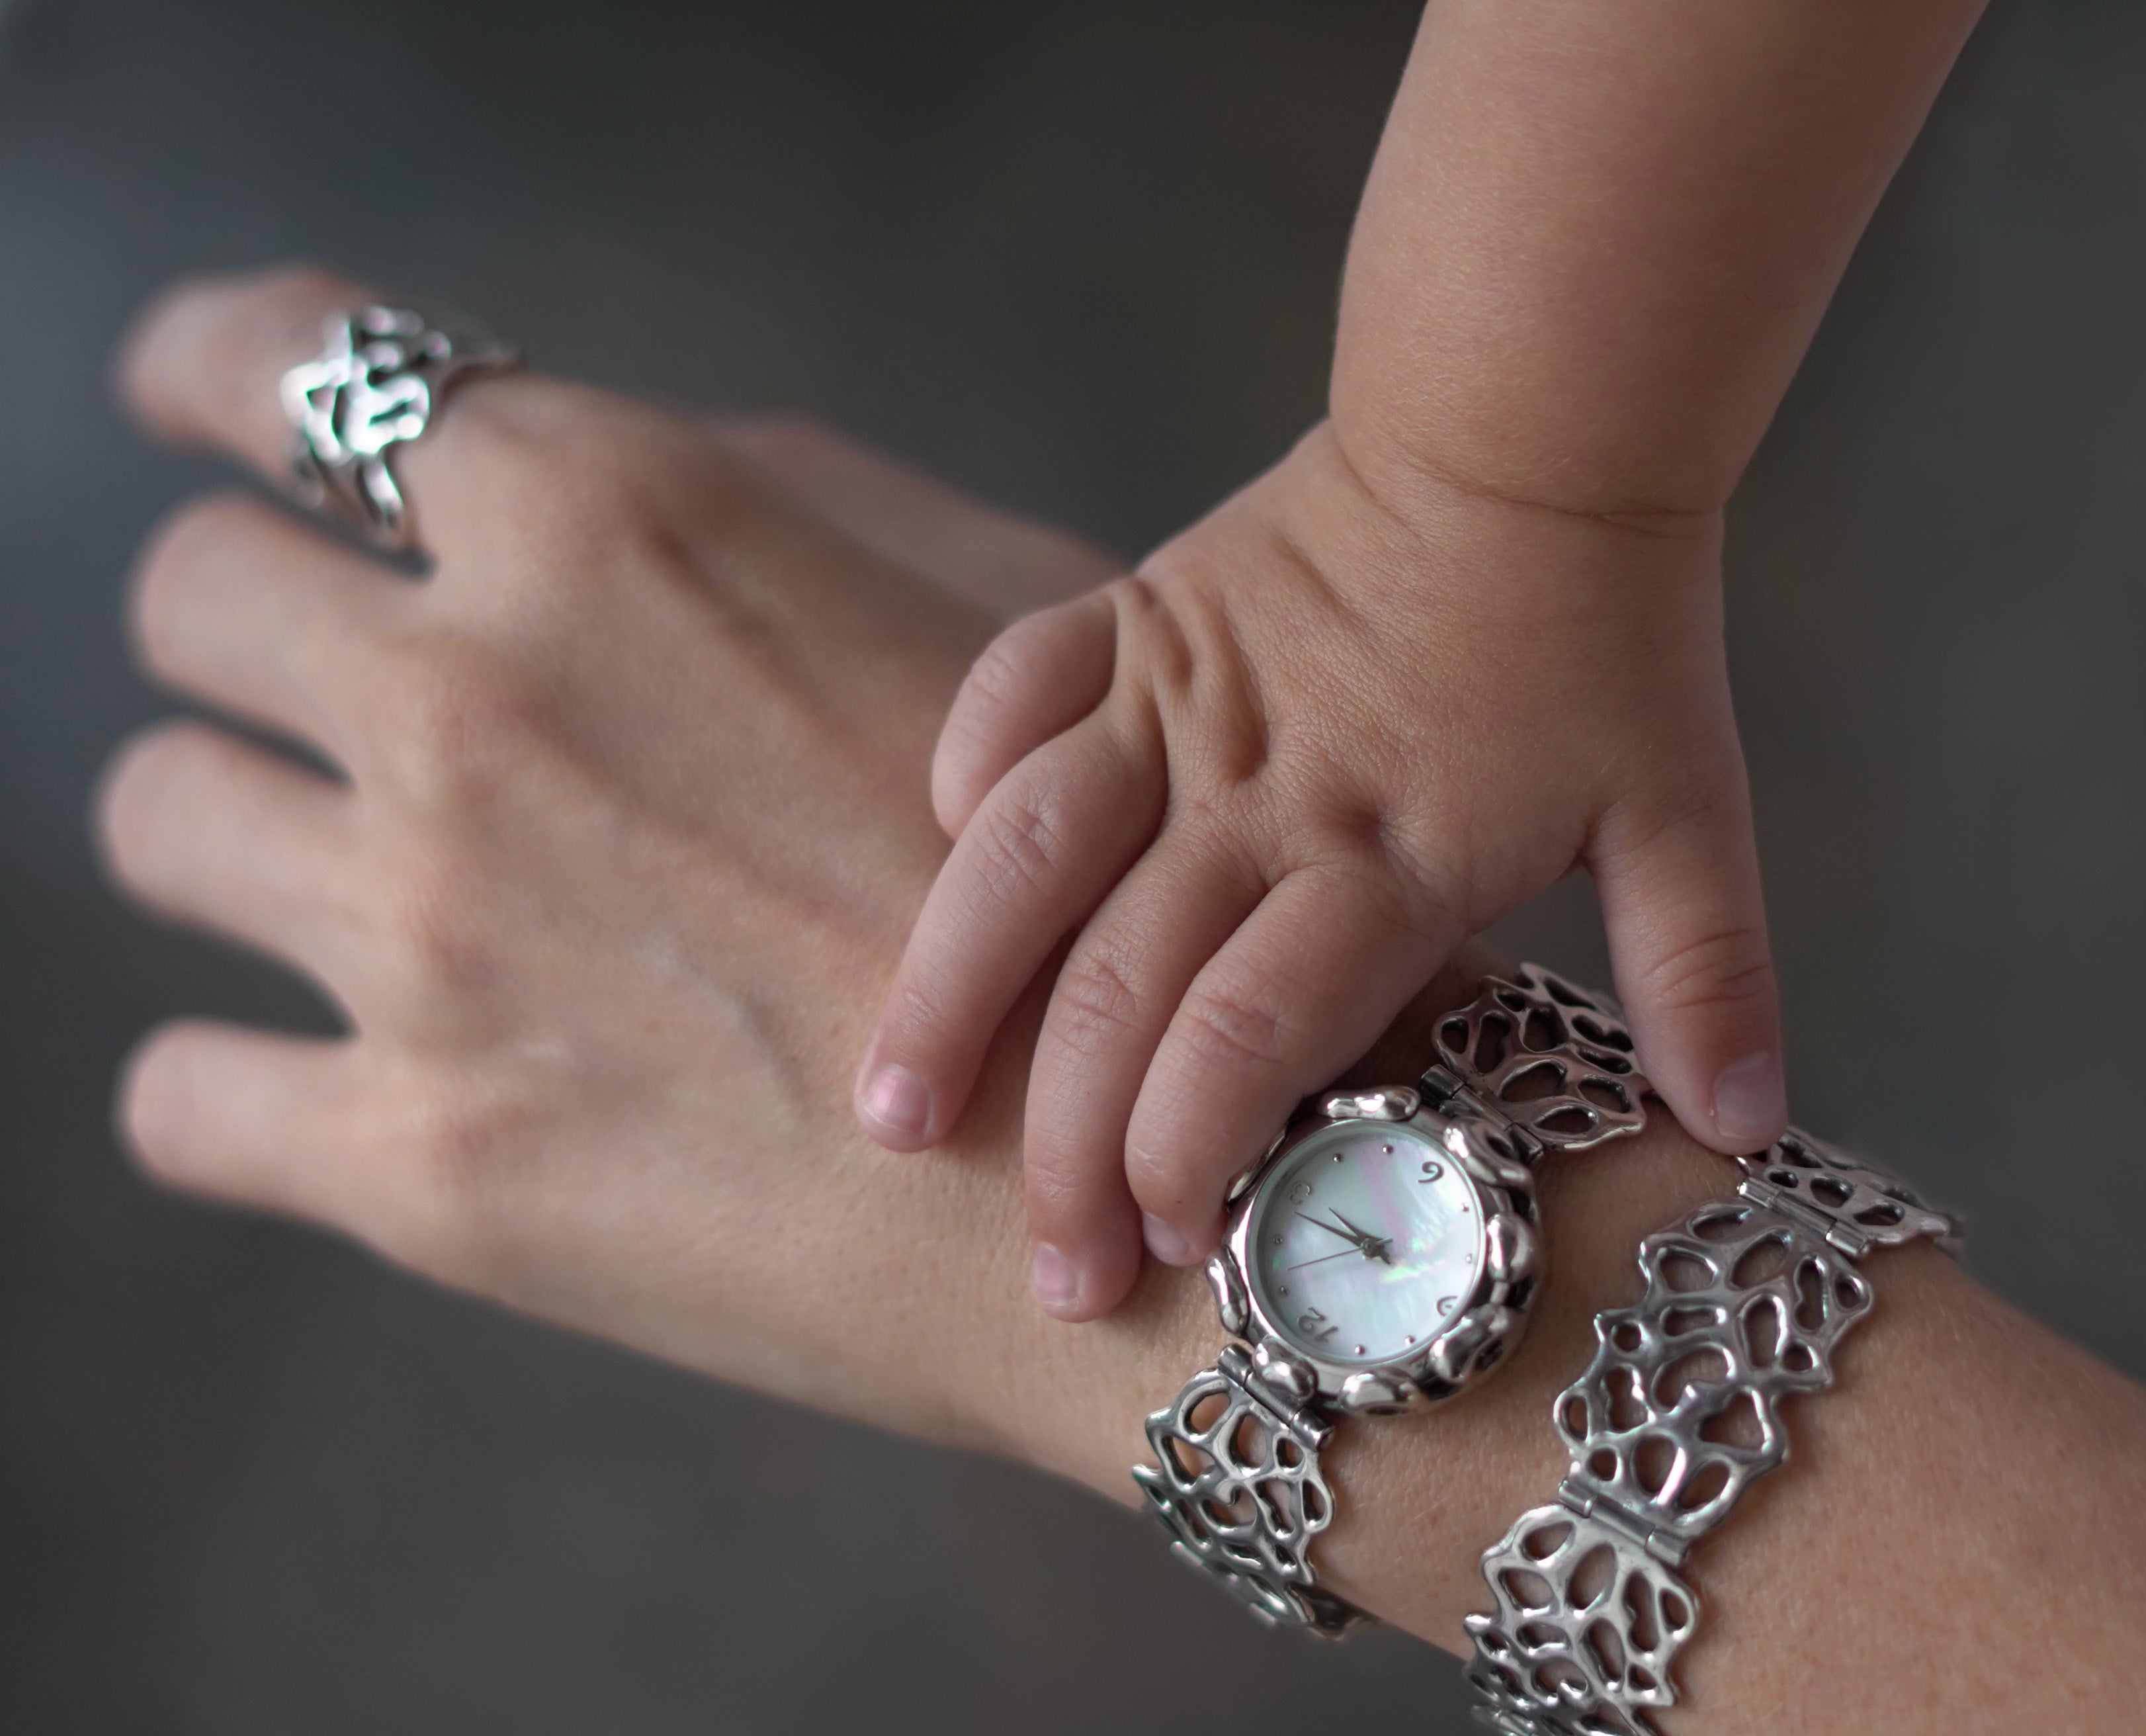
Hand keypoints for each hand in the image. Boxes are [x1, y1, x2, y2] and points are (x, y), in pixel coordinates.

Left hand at [92, 265, 1178, 1477]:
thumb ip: (762, 501)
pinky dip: (244, 1082)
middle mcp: (480, 701)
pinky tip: (351, 1076)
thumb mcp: (992, 607)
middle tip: (337, 690)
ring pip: (164, 819)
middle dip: (253, 629)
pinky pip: (183, 1096)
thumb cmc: (1127, 880)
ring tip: (370, 892)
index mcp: (611, 521)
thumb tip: (569, 482)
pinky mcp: (419, 1158)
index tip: (205, 416)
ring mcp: (429, 936)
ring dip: (248, 836)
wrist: (1187, 1176)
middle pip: (190, 595)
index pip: (270, 361)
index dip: (211, 371)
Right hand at [857, 422, 1784, 1317]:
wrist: (1529, 429)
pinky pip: (1016, 683)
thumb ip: (1706, 970)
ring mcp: (1184, 696)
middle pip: (1126, 984)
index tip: (1172, 1253)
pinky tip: (937, 852)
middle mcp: (1263, 786)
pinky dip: (968, 765)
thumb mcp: (1686, 804)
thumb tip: (1747, 1130)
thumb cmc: (1610, 631)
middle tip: (1049, 1272)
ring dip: (954, 987)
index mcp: (1388, 849)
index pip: (1253, 1030)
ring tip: (891, 1108)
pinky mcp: (1137, 613)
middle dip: (1069, 1145)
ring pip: (1029, 853)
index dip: (1195, 1151)